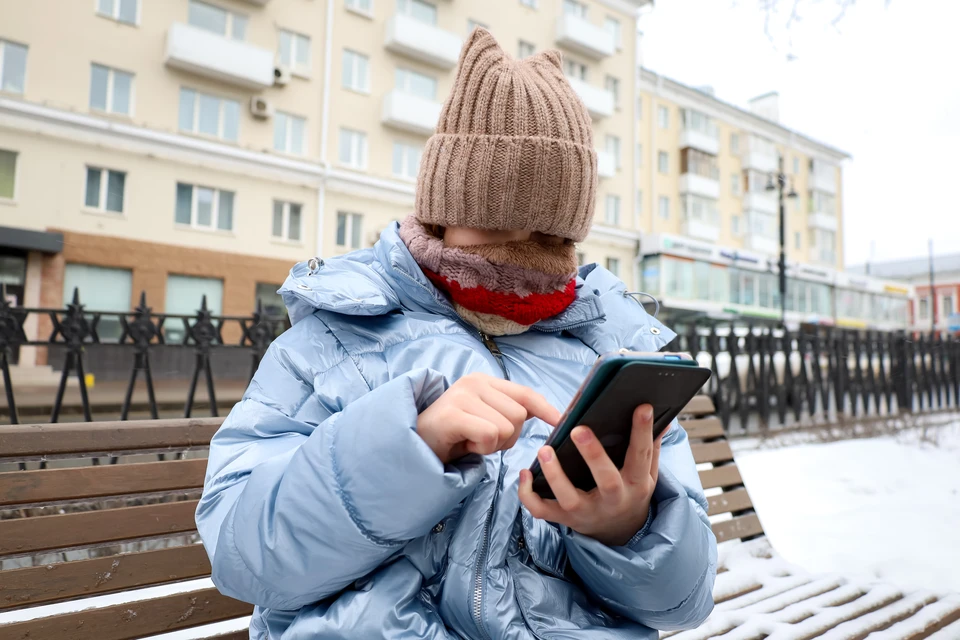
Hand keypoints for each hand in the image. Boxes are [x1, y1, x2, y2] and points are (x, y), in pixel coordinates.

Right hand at [417, 373, 560, 463]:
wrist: (415, 445)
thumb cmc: (455, 434)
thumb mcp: (486, 417)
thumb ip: (510, 411)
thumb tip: (550, 414)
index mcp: (485, 381)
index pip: (525, 393)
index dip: (546, 409)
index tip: (561, 421)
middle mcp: (475, 382)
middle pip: (520, 415)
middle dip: (508, 437)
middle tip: (482, 439)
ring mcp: (462, 396)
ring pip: (506, 427)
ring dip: (493, 445)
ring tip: (472, 441)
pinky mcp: (453, 414)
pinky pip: (489, 435)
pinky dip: (481, 448)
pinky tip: (465, 445)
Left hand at [519, 404, 665, 546]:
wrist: (620, 533)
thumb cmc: (631, 493)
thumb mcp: (648, 474)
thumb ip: (651, 448)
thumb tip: (663, 420)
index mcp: (636, 484)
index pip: (641, 455)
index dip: (642, 431)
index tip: (642, 407)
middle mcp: (613, 500)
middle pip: (606, 480)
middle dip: (593, 454)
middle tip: (579, 428)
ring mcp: (588, 512)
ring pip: (569, 498)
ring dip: (555, 475)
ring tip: (545, 449)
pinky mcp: (566, 519)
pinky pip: (543, 511)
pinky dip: (529, 496)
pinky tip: (524, 472)